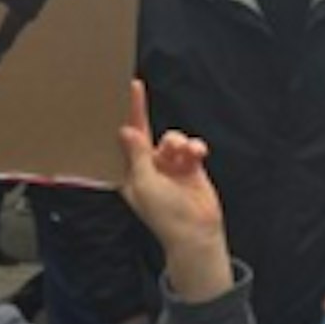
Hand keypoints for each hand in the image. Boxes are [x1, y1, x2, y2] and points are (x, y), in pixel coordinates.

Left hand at [118, 79, 232, 300]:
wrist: (196, 232)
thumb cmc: (165, 214)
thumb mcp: (144, 183)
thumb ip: (137, 155)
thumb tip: (126, 130)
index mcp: (131, 175)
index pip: (126, 141)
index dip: (127, 117)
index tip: (127, 91)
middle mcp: (148, 169)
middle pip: (148, 135)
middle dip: (151, 125)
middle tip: (141, 97)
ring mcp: (170, 168)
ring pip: (172, 138)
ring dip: (178, 142)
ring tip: (184, 155)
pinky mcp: (190, 168)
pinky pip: (191, 146)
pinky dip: (195, 148)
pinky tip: (198, 155)